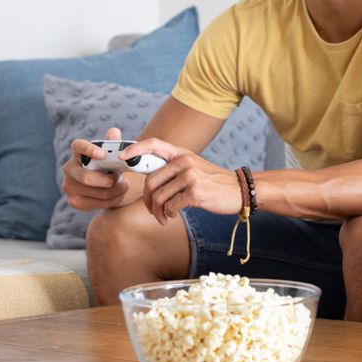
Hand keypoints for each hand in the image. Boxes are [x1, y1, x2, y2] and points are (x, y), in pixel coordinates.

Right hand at [62, 127, 130, 210]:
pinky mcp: (74, 201)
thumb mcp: (113, 155)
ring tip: (123, 187)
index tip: (102, 154)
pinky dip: (111, 201)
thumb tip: (114, 132)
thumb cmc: (108, 166)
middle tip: (119, 178)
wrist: (105, 185)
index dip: (88, 149)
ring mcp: (69, 186)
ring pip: (95, 192)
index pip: (78, 146)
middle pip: (86, 177)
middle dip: (106, 180)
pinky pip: (96, 203)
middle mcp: (69, 169)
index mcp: (78, 153)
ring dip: (115, 191)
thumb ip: (114, 144)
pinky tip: (116, 195)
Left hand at [122, 139, 244, 223]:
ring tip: (163, 217)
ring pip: (158, 196)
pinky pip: (171, 206)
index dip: (135, 149)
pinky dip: (169, 214)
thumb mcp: (194, 167)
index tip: (122, 157)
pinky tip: (174, 215)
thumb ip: (173, 168)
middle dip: (146, 200)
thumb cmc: (213, 182)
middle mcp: (185, 162)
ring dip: (157, 212)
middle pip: (151, 181)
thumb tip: (148, 178)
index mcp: (182, 153)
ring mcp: (191, 176)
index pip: (154, 144)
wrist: (239, 190)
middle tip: (152, 210)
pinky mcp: (196, 193)